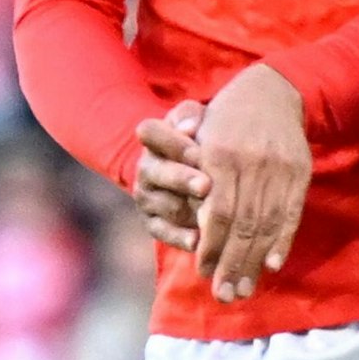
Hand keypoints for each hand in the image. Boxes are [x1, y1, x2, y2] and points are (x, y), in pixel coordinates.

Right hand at [135, 100, 208, 249]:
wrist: (194, 165)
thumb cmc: (203, 137)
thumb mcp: (200, 119)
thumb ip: (192, 117)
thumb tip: (189, 126)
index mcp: (155, 138)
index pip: (150, 132)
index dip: (170, 141)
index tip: (196, 149)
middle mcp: (147, 168)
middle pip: (158, 173)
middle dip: (182, 179)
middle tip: (206, 185)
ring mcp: (148, 197)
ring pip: (166, 204)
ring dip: (188, 210)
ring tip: (211, 215)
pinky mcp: (153, 222)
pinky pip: (164, 232)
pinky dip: (181, 237)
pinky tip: (199, 242)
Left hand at [193, 63, 311, 302]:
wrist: (271, 91)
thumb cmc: (224, 119)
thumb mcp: (198, 133)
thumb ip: (183, 165)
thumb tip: (181, 207)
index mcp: (222, 156)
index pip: (218, 213)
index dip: (211, 246)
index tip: (202, 273)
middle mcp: (253, 165)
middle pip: (244, 225)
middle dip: (232, 264)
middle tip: (224, 295)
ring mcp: (280, 169)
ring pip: (267, 223)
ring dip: (255, 261)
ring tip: (244, 289)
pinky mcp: (300, 172)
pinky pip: (291, 213)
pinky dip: (282, 241)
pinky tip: (272, 265)